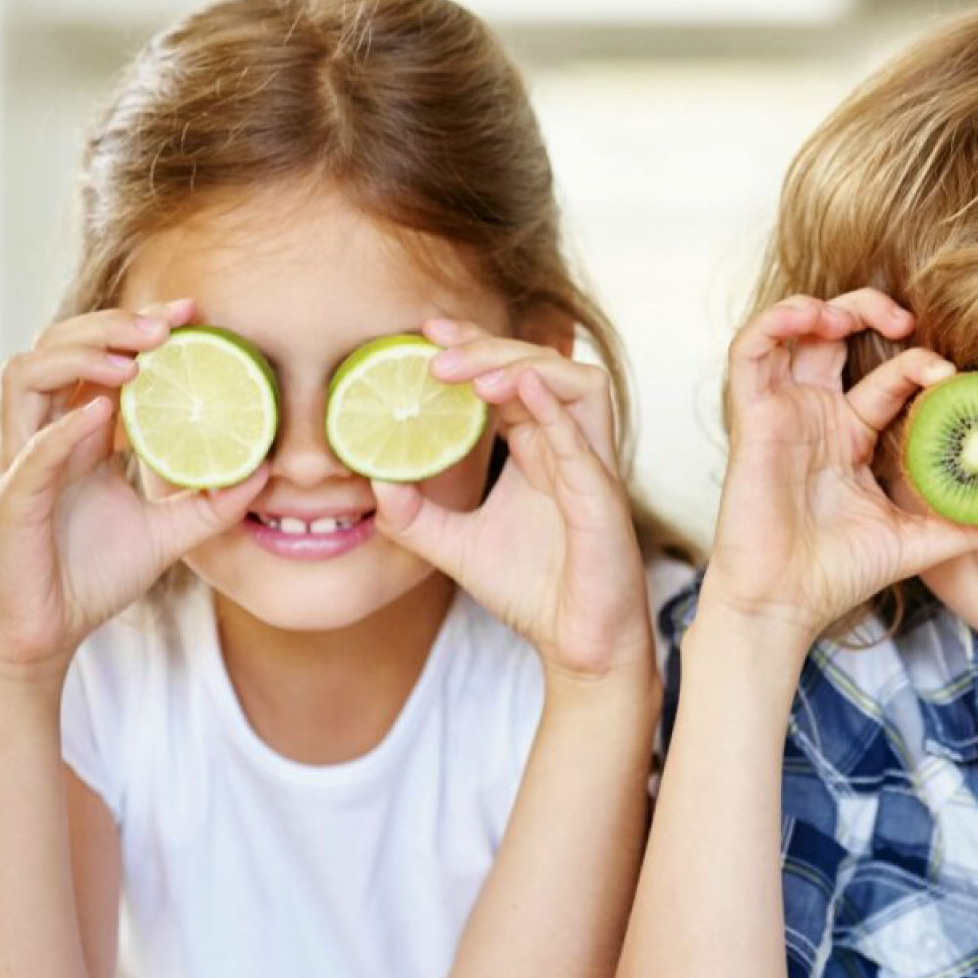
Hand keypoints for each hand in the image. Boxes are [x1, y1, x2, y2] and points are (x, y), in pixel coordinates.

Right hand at [0, 299, 267, 682]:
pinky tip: (102, 412)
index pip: (100, 359)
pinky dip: (63, 426)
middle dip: (112, 325)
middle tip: (169, 321)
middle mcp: (45, 435)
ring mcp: (22, 462)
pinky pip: (30, 450)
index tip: (192, 314)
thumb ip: (212, 503)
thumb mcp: (169, 535)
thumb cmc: (90, 578)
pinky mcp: (10, 499)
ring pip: (27, 375)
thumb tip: (267, 472)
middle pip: (61, 348)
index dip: (138, 327)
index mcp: (80, 435)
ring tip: (136, 357)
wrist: (46, 635)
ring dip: (80, 356)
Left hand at [369, 321, 651, 687]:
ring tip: (473, 375)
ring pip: (578, 383)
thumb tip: (374, 482)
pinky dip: (554, 408)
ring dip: (526, 367)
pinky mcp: (604, 497)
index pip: (510, 375)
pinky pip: (585, 439)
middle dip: (488, 349)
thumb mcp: (454, 548)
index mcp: (540, 447)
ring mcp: (591, 466)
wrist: (576, 643)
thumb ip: (414, 516)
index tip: (424, 334)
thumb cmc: (532, 589)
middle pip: (541, 366)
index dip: (474, 346)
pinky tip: (518, 390)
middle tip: (433, 352)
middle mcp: (570, 445)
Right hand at [702, 289, 977, 640]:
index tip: (950, 375)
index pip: (889, 377)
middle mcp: (816, 415)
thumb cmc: (837, 574)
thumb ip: (966, 522)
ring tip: (853, 315)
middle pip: (839, 334)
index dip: (919, 363)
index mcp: (851, 435)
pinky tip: (809, 317)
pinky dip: (776, 321)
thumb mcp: (917, 541)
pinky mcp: (751, 417)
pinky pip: (750, 350)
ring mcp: (783, 412)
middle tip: (906, 321)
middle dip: (872, 310)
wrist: (786, 604)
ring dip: (826, 306)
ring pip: (795, 330)